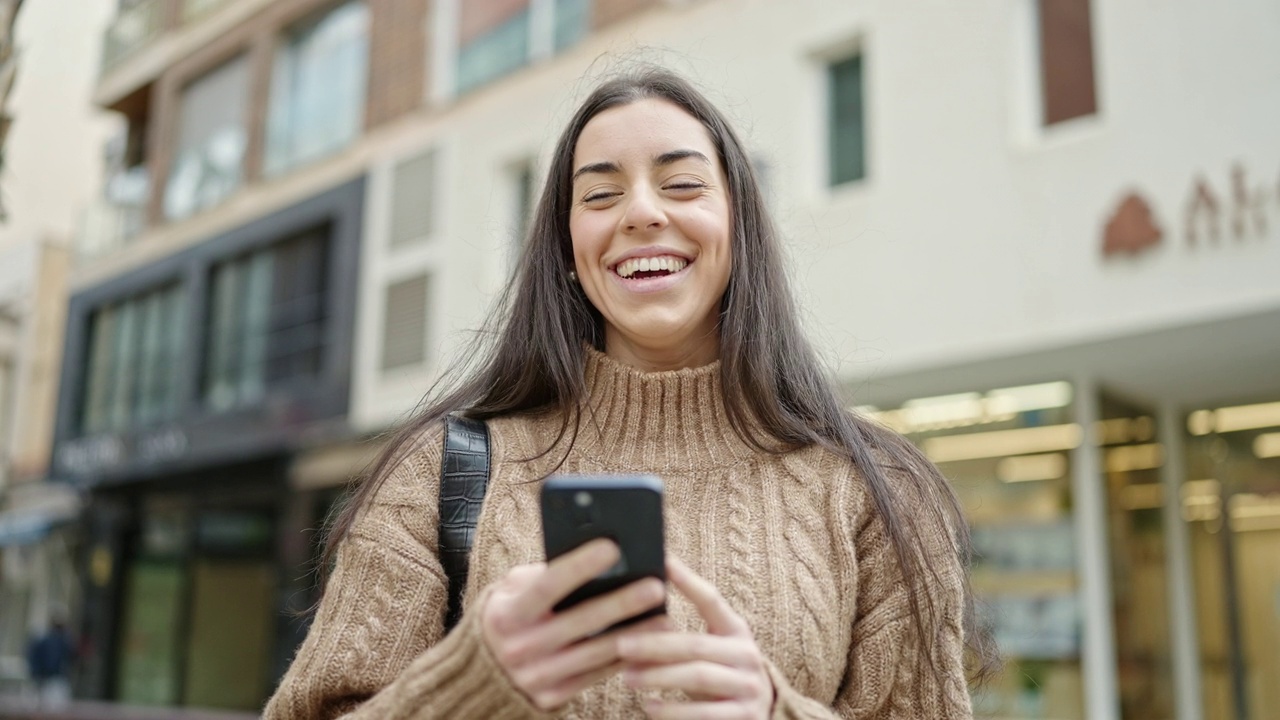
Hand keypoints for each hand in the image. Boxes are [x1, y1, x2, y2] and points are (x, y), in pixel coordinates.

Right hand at [480, 539, 670, 710]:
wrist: (484, 671)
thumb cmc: (510, 614)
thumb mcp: (512, 589)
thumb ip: (545, 574)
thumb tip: (592, 559)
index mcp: (508, 614)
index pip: (547, 586)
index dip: (579, 566)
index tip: (612, 547)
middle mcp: (520, 647)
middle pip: (580, 621)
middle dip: (621, 602)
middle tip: (655, 586)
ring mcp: (536, 676)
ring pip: (596, 652)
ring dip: (635, 635)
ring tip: (664, 617)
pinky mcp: (551, 697)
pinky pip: (596, 675)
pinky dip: (624, 658)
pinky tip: (649, 643)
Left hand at [618, 557, 773, 718]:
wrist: (760, 715)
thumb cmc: (720, 676)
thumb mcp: (710, 652)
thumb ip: (679, 637)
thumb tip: (631, 620)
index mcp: (736, 631)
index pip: (711, 600)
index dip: (687, 580)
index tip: (662, 561)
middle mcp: (747, 655)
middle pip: (696, 644)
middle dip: (655, 644)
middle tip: (621, 645)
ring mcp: (748, 687)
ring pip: (697, 676)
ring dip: (658, 676)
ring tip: (627, 678)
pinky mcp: (745, 717)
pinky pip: (703, 713)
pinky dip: (673, 710)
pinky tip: (649, 706)